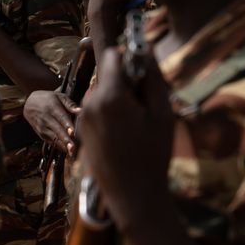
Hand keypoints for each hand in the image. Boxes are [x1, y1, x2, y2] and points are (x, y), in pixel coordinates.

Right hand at [23, 90, 78, 157]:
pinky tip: (66, 151)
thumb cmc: (48, 99)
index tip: (73, 132)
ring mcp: (42, 127)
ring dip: (62, 146)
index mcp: (52, 108)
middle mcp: (46, 119)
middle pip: (57, 130)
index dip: (67, 125)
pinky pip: (50, 142)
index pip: (61, 117)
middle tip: (73, 148)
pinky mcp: (41, 134)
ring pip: (54, 138)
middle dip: (65, 140)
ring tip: (71, 153)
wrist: (29, 103)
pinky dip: (58, 147)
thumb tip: (81, 111)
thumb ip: (70, 104)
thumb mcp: (59, 96)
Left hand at [76, 41, 175, 230]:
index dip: (131, 58)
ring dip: (121, 99)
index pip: (114, 55)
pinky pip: (98, 108)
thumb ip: (153, 77)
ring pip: (104, 92)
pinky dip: (112, 113)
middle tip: (148, 106)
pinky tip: (126, 135)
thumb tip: (146, 49)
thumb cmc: (152, 154)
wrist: (132, 195)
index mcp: (110, 96)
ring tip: (138, 125)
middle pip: (110, 74)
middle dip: (128, 82)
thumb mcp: (162, 113)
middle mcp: (90, 103)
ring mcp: (83, 117)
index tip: (145, 72)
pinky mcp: (82, 130)